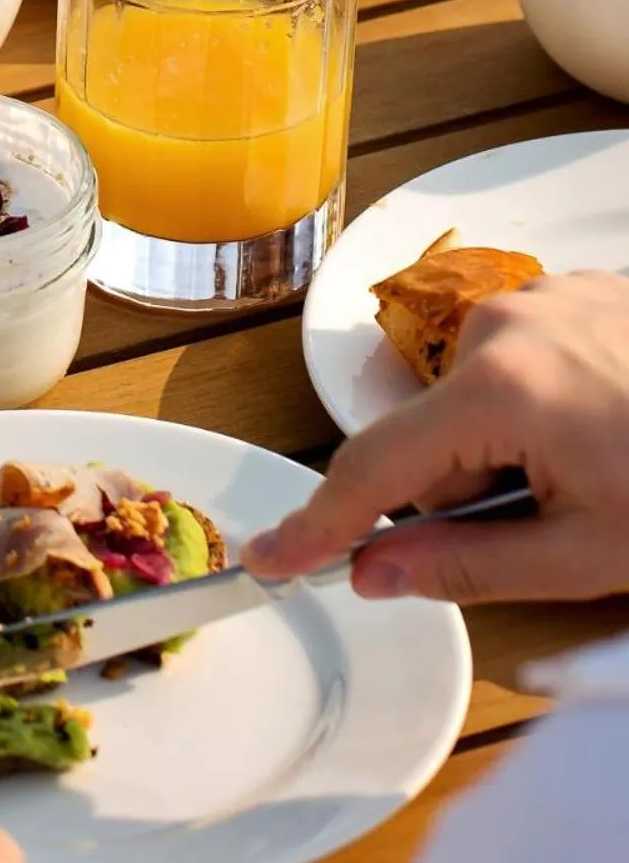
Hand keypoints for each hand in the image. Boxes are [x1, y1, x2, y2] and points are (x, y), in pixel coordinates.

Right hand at [243, 272, 628, 604]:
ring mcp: (545, 296)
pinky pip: (521, 360)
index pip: (377, 471)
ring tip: (597, 471)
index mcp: (499, 389)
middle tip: (550, 520)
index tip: (266, 560)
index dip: (318, 524)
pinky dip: (540, 406)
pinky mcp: (579, 288)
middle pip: (432, 433)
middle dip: (461, 488)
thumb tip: (372, 574)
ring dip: (506, 447)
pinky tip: (606, 430)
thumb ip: (468, 565)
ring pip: (476, 397)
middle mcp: (504, 323)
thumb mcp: (588, 554)